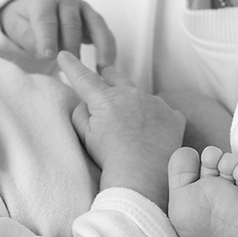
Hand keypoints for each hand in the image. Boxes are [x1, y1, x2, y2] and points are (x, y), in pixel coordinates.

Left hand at [0, 0, 118, 67]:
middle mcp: (65, 1)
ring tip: (100, 70)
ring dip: (99, 48)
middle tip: (69, 69)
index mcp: (44, 0)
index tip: (48, 56)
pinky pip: (105, 32)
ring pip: (95, 25)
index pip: (46, 19)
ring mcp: (83, 9)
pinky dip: (109, 49)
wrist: (33, 13)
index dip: (47, 38)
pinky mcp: (94, 20)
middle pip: (71, 23)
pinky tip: (107, 66)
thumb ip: (28, 38)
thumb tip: (45, 52)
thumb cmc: (24, 23)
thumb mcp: (16, 27)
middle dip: (70, 47)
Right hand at [55, 49, 187, 203]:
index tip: (64, 55)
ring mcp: (155, 104)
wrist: (143, 181)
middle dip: (107, 79)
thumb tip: (86, 100)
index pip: (83, 77)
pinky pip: (164, 110)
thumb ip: (81, 112)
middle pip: (115, 76)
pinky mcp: (173, 117)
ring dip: (134, 102)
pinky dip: (157, 118)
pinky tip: (153, 134)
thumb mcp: (85, 136)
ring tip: (133, 127)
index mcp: (105, 99)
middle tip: (105, 90)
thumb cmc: (110, 160)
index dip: (71, 65)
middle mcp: (131, 94)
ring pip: (140, 94)